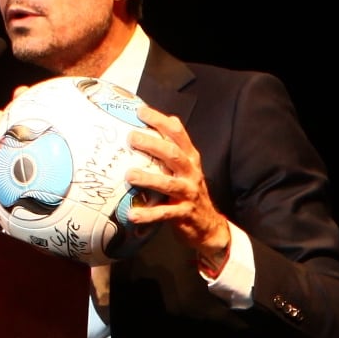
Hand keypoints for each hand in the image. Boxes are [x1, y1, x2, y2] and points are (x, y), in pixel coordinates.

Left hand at [122, 108, 232, 272]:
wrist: (209, 225)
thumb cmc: (189, 191)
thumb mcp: (187, 167)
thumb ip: (177, 147)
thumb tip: (168, 118)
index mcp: (190, 158)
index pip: (177, 133)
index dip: (160, 121)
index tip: (140, 111)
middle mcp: (191, 173)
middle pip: (173, 154)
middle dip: (152, 144)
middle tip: (131, 138)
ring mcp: (188, 193)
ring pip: (168, 183)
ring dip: (148, 178)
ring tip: (129, 175)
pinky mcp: (184, 214)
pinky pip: (164, 214)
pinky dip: (148, 215)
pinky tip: (132, 215)